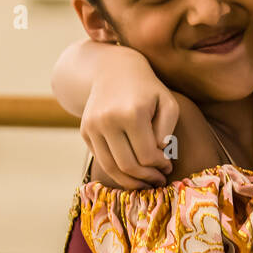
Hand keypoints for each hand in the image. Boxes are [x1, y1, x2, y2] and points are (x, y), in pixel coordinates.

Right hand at [81, 46, 180, 189]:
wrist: (112, 70)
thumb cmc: (148, 90)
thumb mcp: (167, 103)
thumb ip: (168, 130)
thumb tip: (159, 154)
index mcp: (131, 113)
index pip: (146, 155)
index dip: (160, 166)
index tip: (168, 166)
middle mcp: (107, 120)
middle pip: (128, 165)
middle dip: (146, 178)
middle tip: (159, 180)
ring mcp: (92, 126)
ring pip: (111, 168)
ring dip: (130, 181)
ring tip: (146, 182)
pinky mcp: (85, 131)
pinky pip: (101, 160)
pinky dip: (116, 171)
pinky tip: (131, 172)